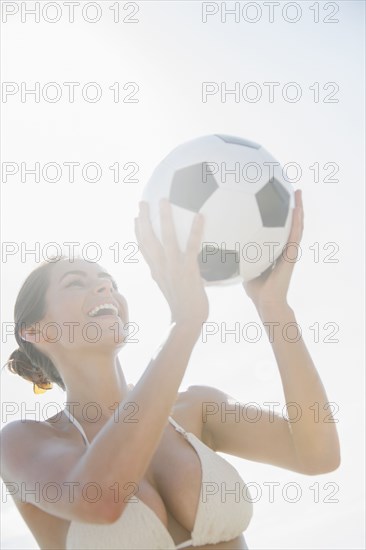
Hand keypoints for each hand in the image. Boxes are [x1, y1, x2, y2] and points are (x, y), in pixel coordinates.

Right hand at [135, 199, 208, 324]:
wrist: (186, 321)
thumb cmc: (182, 306)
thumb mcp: (170, 288)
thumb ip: (168, 276)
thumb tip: (172, 269)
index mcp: (156, 271)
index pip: (143, 248)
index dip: (137, 232)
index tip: (135, 218)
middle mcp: (161, 267)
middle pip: (148, 239)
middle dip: (144, 219)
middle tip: (142, 202)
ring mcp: (173, 267)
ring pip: (166, 238)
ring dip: (164, 218)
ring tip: (164, 200)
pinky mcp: (188, 270)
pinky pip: (191, 246)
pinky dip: (196, 230)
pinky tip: (200, 216)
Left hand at [243, 189, 303, 309]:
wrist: (266, 303)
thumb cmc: (254, 288)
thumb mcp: (242, 265)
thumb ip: (234, 253)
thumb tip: (217, 241)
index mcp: (272, 248)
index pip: (275, 225)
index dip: (275, 211)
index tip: (272, 195)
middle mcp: (282, 247)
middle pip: (287, 222)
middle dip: (287, 205)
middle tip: (287, 186)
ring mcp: (289, 251)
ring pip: (296, 225)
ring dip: (298, 208)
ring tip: (298, 191)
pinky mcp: (291, 256)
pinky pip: (295, 235)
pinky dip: (298, 221)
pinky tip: (298, 209)